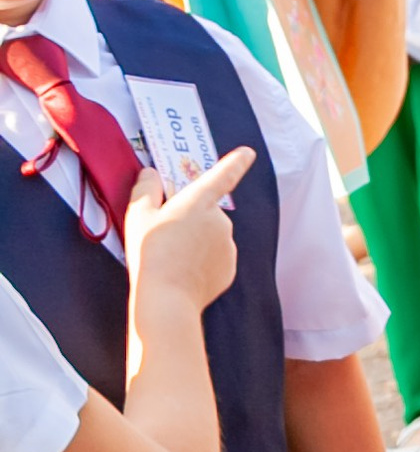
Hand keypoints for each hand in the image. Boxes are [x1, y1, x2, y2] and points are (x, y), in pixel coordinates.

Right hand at [122, 148, 251, 313]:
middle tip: (166, 236)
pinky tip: (184, 272)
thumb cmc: (151, 253)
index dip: (236, 162)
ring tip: (172, 258)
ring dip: (196, 241)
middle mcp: (220, 220)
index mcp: (199, 200)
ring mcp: (228, 245)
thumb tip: (151, 175)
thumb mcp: (138, 215)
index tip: (248, 153)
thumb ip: (146, 189)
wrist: (167, 298)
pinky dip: (202, 262)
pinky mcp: (229, 268)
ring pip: (211, 236)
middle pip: (206, 212)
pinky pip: (215, 258)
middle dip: (190, 219)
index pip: (224, 174)